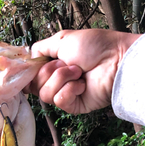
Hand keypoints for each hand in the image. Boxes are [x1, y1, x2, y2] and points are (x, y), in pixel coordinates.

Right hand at [25, 29, 140, 114]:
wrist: (116, 60)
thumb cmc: (95, 46)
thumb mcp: (62, 39)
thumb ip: (41, 47)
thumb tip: (28, 56)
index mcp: (54, 65)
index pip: (31, 76)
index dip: (29, 73)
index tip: (33, 66)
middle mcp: (58, 81)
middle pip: (35, 85)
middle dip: (49, 71)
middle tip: (67, 63)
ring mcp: (66, 94)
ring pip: (45, 94)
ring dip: (61, 79)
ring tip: (78, 72)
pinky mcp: (74, 106)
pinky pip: (60, 101)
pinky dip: (70, 89)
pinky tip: (83, 84)